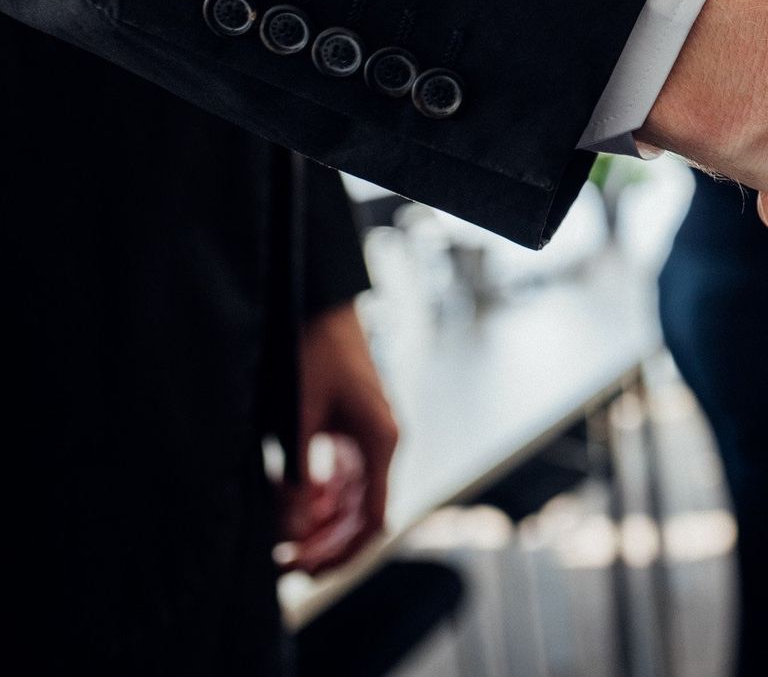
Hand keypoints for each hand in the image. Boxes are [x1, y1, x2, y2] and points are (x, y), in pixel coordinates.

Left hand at [280, 302, 398, 575]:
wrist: (322, 305)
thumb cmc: (314, 352)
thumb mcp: (299, 415)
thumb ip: (298, 475)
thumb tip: (292, 531)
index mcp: (380, 443)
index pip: (372, 519)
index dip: (340, 552)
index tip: (302, 569)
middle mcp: (381, 446)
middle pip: (361, 517)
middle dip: (324, 545)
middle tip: (281, 565)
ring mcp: (368, 440)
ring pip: (349, 502)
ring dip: (317, 524)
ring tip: (277, 539)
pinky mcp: (352, 433)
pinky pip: (340, 481)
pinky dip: (316, 498)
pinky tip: (286, 502)